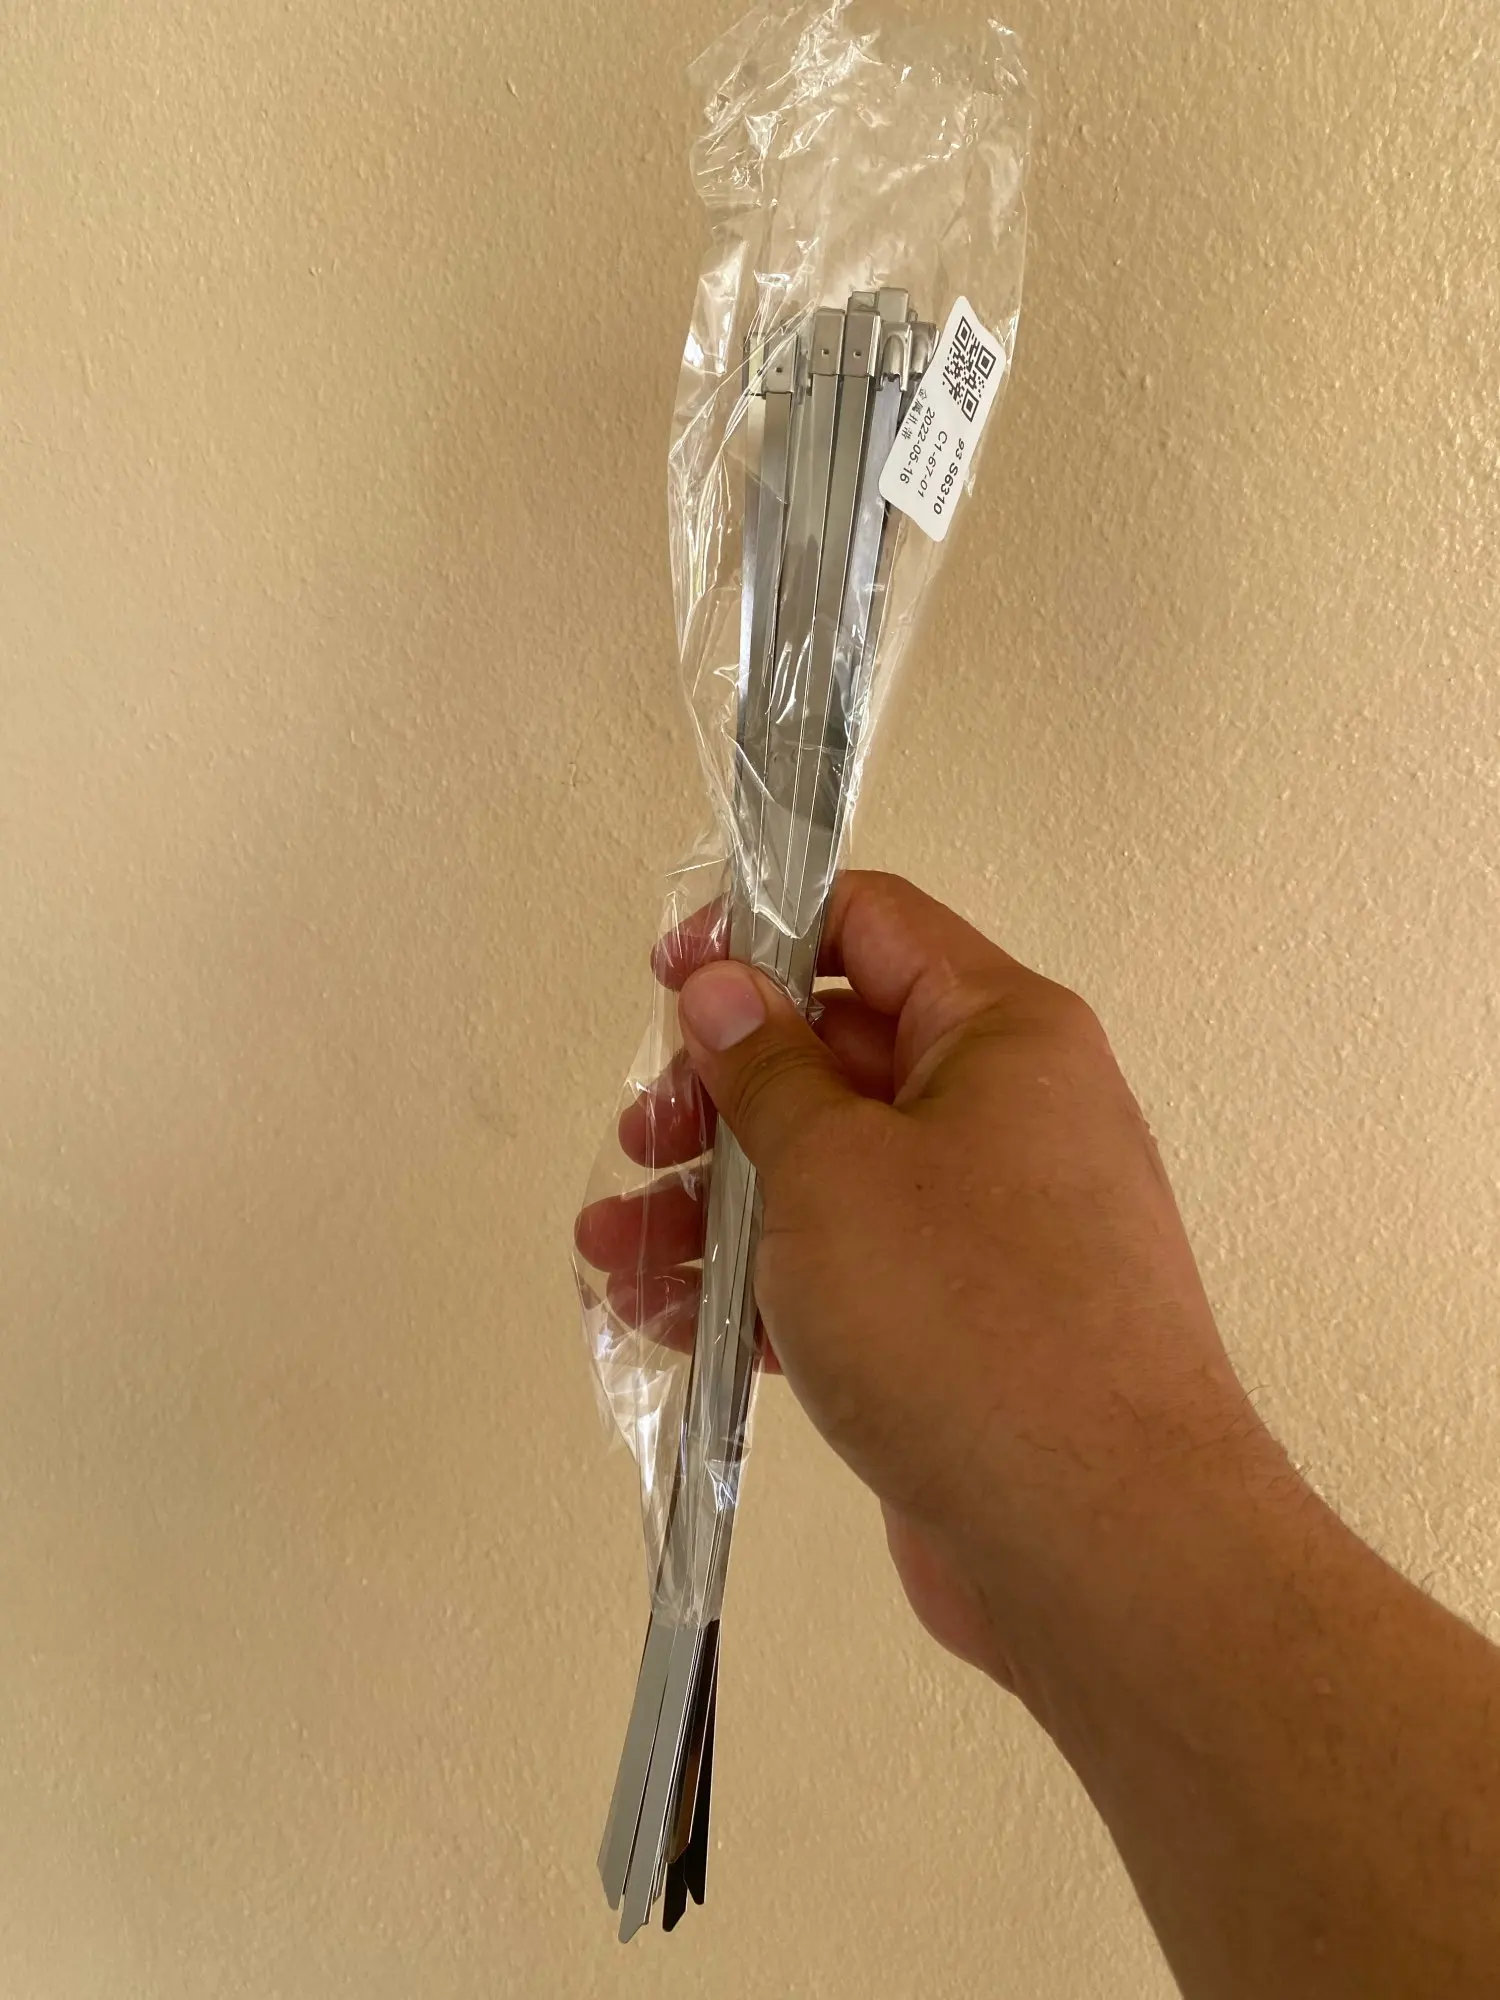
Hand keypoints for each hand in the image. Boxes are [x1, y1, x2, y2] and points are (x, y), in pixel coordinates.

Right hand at [578, 872, 1262, 1693]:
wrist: (1099, 1542)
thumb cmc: (970, 1319)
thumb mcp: (835, 1168)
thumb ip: (766, 1070)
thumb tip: (725, 987)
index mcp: (1003, 1035)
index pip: (874, 925)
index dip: (761, 933)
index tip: (667, 976)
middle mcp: (1008, 1116)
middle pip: (837, 1059)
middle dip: (719, 1097)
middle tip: (640, 1143)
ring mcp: (988, 1231)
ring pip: (828, 1179)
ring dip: (714, 1206)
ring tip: (614, 1255)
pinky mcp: (962, 1329)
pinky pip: (847, 1274)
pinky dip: (761, 1287)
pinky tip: (667, 1322)